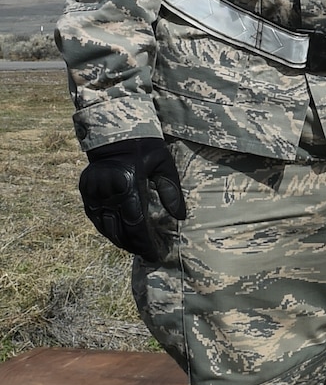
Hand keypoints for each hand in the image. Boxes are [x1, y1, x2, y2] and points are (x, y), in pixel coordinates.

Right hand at [78, 139, 185, 262]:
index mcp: (129, 183)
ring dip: (118, 239)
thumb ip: (172, 191)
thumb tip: (181, 217)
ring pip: (104, 224)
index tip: (155, 254)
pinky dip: (103, 227)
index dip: (145, 242)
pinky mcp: (85, 188)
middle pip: (119, 228)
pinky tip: (115, 235)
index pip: (136, 222)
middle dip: (134, 245)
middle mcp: (108, 189)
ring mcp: (94, 189)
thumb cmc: (146, 147)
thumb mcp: (164, 165)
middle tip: (146, 254)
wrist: (116, 130)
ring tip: (133, 248)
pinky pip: (93, 215)